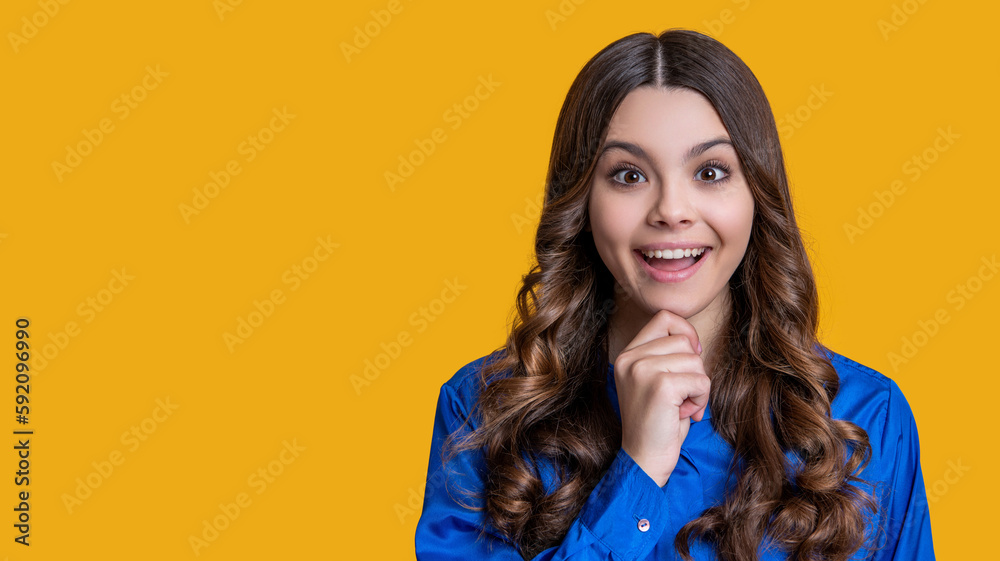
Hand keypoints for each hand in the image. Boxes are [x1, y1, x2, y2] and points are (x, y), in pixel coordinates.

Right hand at [613, 309, 709, 486]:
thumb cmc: (657, 423)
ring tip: (682, 406)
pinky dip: (701, 399)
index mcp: (627, 355)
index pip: (664, 318)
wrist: (644, 460)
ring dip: (698, 386)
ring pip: (695, 360)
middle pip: (683, 340)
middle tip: (682, 394)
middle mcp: (630, 359)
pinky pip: (701, 381)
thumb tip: (694, 341)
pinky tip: (685, 413)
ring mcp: (642, 370)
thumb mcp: (655, 380)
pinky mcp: (660, 386)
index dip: (686, 333)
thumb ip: (667, 356)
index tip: (690, 358)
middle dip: (694, 368)